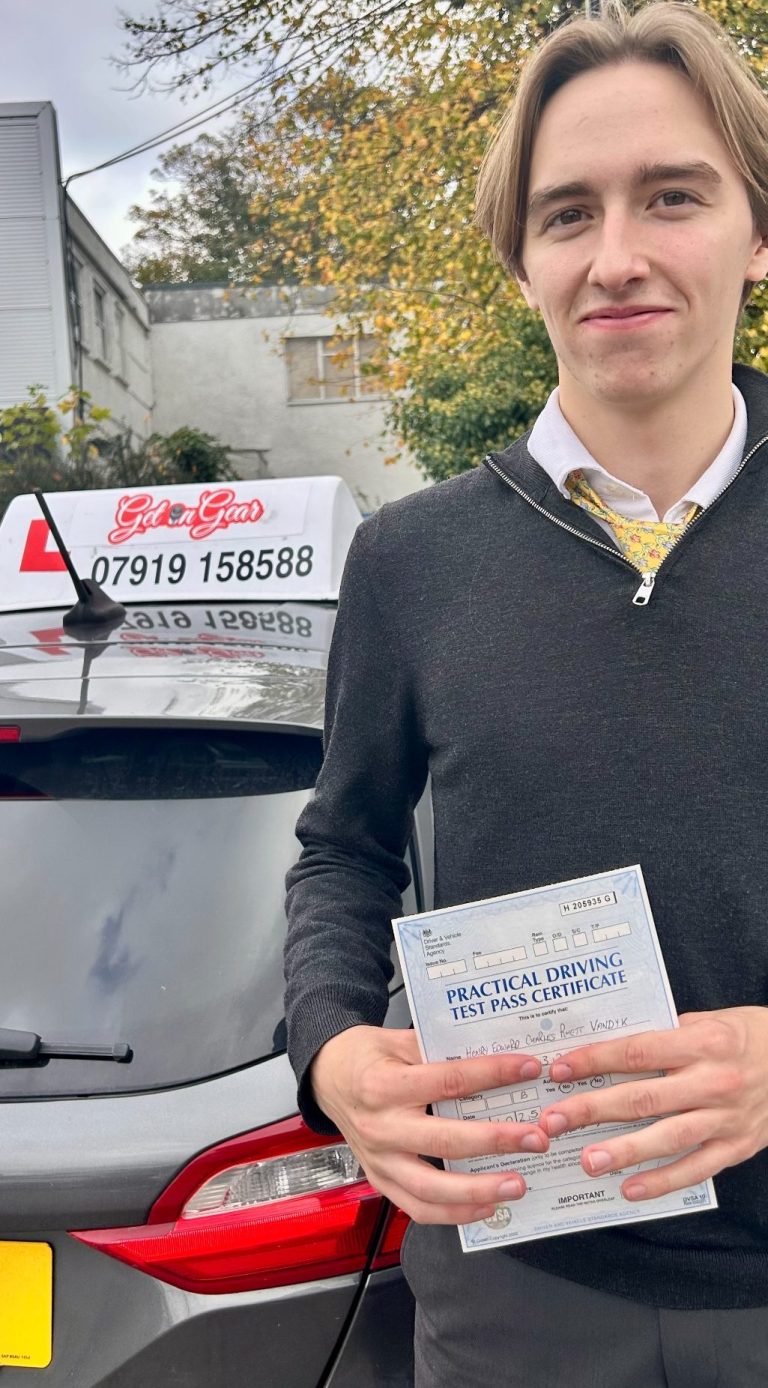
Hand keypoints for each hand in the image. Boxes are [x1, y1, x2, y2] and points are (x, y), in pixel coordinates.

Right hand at [310, 1025, 548, 1223]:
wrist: (327, 1078)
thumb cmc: (367, 1056)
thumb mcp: (398, 1040)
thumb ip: (441, 1050)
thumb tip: (495, 1057)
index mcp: (383, 1084)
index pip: (447, 1081)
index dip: (491, 1074)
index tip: (528, 1069)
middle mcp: (380, 1127)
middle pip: (444, 1141)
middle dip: (496, 1141)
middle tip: (536, 1138)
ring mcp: (379, 1160)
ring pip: (431, 1189)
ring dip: (479, 1191)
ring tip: (517, 1185)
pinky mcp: (380, 1181)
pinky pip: (418, 1208)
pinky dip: (455, 1214)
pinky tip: (488, 1206)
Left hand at [537, 1007, 767, 1200]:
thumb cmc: (748, 1036)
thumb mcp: (711, 1020)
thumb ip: (666, 1034)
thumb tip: (613, 1048)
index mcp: (703, 1042)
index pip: (637, 1052)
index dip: (595, 1061)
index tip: (560, 1070)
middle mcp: (713, 1081)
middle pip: (643, 1097)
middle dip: (592, 1110)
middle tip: (552, 1122)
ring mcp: (726, 1118)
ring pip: (666, 1137)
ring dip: (623, 1151)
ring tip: (587, 1161)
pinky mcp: (737, 1147)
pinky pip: (695, 1168)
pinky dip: (662, 1181)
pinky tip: (629, 1189)